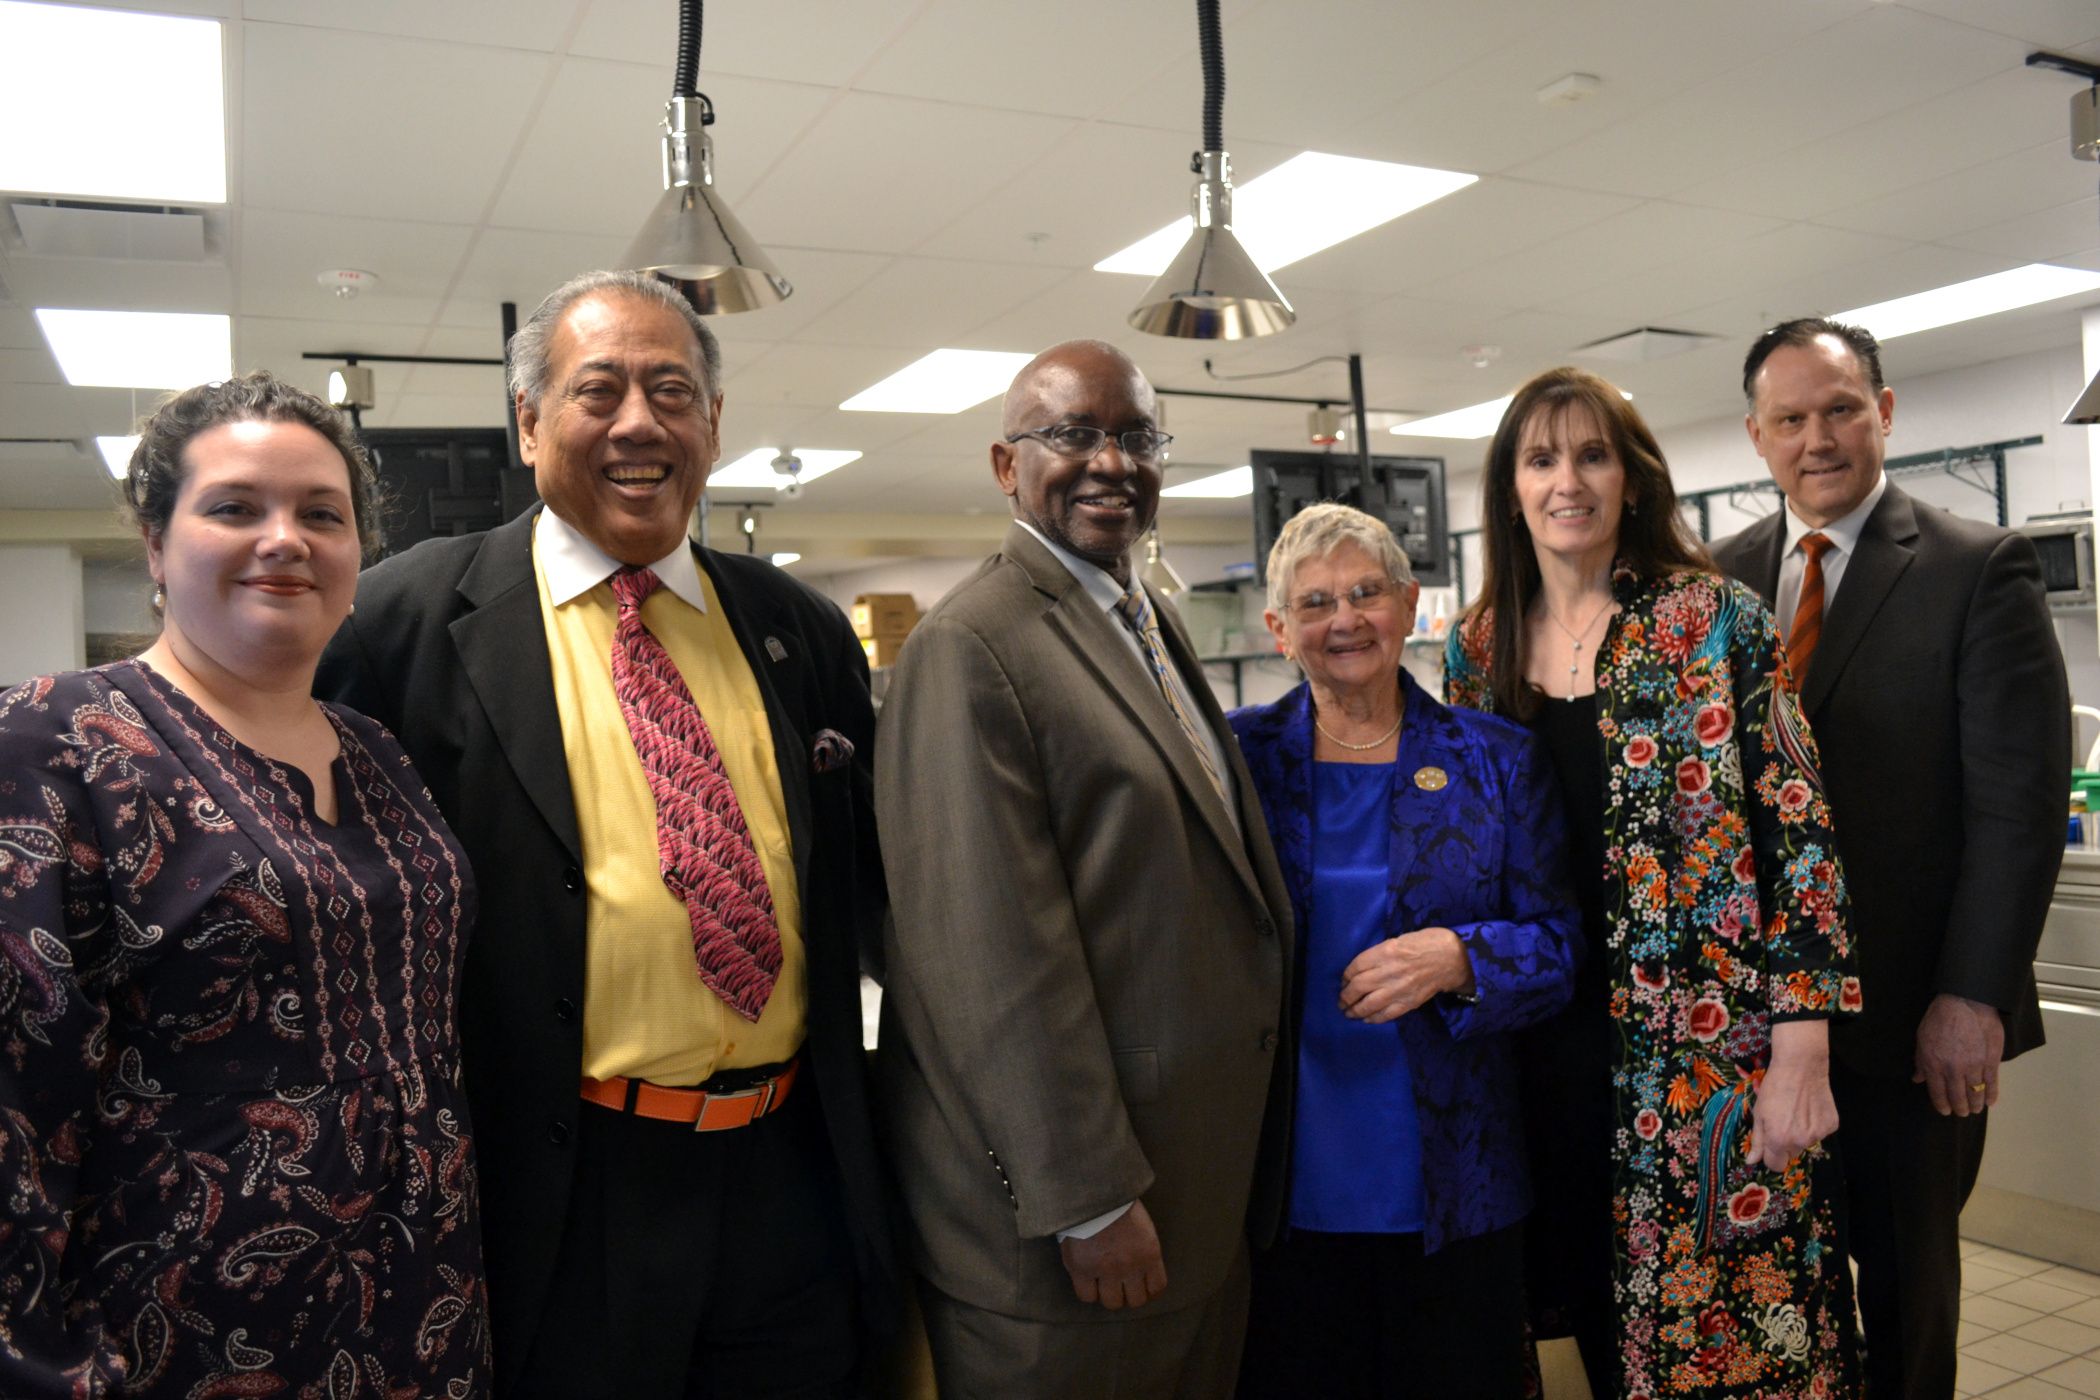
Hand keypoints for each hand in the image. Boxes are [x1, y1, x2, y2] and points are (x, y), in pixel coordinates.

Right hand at [1060, 1200, 1166, 1309]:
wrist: (1091, 1192)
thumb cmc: (1118, 1203)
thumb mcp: (1143, 1226)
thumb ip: (1144, 1251)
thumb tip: (1142, 1270)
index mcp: (1149, 1253)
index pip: (1157, 1288)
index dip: (1149, 1291)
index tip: (1142, 1288)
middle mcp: (1130, 1267)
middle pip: (1135, 1300)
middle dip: (1129, 1294)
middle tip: (1121, 1285)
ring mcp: (1105, 1270)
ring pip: (1112, 1302)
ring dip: (1108, 1294)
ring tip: (1103, 1283)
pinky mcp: (1082, 1269)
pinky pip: (1086, 1295)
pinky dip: (1088, 1292)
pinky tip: (1087, 1281)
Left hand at [1340, 928, 1475, 1023]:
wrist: (1451, 958)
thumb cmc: (1424, 944)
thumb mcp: (1397, 940)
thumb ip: (1379, 955)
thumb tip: (1361, 970)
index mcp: (1385, 952)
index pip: (1355, 967)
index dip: (1345, 977)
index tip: (1343, 982)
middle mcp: (1389, 971)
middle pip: (1358, 987)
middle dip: (1345, 997)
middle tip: (1341, 1001)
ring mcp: (1399, 989)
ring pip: (1368, 1004)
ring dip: (1354, 1011)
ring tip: (1349, 1013)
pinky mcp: (1409, 1002)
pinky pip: (1386, 1014)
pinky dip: (1373, 1018)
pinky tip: (1366, 1019)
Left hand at [1749, 1020, 1839, 1171]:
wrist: (1801, 1067)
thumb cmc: (1774, 1088)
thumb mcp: (1759, 1113)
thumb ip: (1757, 1140)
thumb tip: (1752, 1161)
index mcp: (1779, 1140)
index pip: (1776, 1165)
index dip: (1771, 1157)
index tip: (1770, 1146)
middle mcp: (1801, 1141)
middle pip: (1791, 1154)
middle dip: (1785, 1142)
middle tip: (1783, 1121)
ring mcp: (1819, 1134)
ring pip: (1806, 1143)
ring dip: (1801, 1133)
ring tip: (1797, 1110)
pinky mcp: (1832, 1126)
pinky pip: (1820, 1133)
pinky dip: (1815, 1124)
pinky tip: (1810, 1108)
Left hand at [1913, 994, 2003, 1116]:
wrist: (1964, 1003)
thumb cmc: (1939, 1019)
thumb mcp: (1921, 1039)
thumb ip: (1921, 1062)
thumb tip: (1918, 1079)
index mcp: (1933, 1065)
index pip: (1937, 1093)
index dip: (1942, 1105)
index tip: (1945, 1111)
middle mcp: (1953, 1070)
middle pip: (1957, 1097)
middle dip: (1959, 1108)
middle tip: (1961, 1112)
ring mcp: (1973, 1066)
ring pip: (1975, 1093)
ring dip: (1975, 1105)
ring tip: (1974, 1110)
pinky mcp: (1990, 1061)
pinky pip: (1991, 1083)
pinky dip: (1991, 1095)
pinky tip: (1989, 1102)